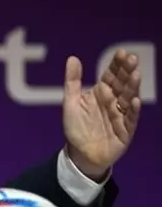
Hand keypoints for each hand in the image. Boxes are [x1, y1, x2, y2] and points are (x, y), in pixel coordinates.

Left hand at [62, 49, 140, 179]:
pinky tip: (135, 101)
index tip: (121, 52)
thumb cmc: (76, 127)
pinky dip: (133, 111)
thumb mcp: (70, 103)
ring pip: (129, 99)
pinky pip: (130, 119)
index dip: (116, 64)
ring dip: (132, 87)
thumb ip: (72, 81)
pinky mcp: (125, 131)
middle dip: (127, 71)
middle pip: (122, 84)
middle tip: (132, 59)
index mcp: (101, 93)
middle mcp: (113, 102)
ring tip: (135, 75)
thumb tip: (72, 58)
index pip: (111, 75)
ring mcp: (121, 115)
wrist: (79, 154)